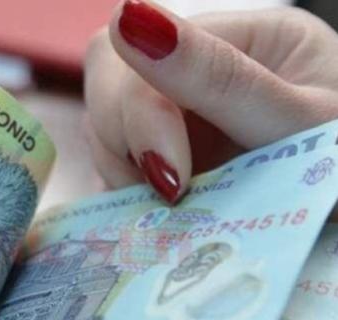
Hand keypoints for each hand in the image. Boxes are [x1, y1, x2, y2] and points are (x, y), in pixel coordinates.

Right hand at [85, 0, 337, 202]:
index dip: (142, 118)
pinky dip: (128, 196)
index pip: (145, 52)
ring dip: (127, 175)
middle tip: (171, 195)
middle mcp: (197, 70)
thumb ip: (221, 79)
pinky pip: (115, 169)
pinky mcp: (164, 159)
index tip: (173, 183)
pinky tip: (167, 216)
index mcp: (241, 37)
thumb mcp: (300, 123)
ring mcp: (176, 116)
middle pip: (107, 83)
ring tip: (182, 211)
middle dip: (125, 143)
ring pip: (103, 130)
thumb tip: (127, 18)